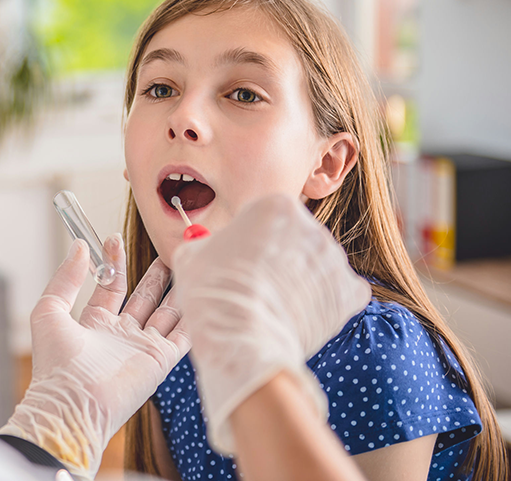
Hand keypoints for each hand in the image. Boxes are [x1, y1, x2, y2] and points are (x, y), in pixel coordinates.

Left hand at [0, 234, 189, 479]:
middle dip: (156, 274)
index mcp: (94, 323)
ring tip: (190, 263)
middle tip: (169, 250)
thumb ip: (66, 278)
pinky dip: (194, 314)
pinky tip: (202, 292)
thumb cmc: (55, 364)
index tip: (116, 238)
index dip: (115, 261)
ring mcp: (142, 347)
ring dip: (178, 289)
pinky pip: (183, 333)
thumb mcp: (49, 310)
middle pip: (144, 297)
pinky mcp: (160, 360)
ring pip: (167, 312)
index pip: (111, 285)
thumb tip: (80, 246)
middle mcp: (121, 334)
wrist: (72, 403)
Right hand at [163, 194, 370, 455]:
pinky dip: (323, 303)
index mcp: (275, 206)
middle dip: (280, 258)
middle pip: (295, 238)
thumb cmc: (213, 293)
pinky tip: (299, 315)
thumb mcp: (193, 255)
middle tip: (257, 285)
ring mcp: (335, 260)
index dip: (251, 240)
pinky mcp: (351, 293)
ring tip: (274, 305)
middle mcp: (313, 226)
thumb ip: (208, 243)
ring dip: (300, 281)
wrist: (241, 339)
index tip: (241, 259)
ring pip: (316, 266)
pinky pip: (339, 293)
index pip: (266, 216)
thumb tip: (209, 248)